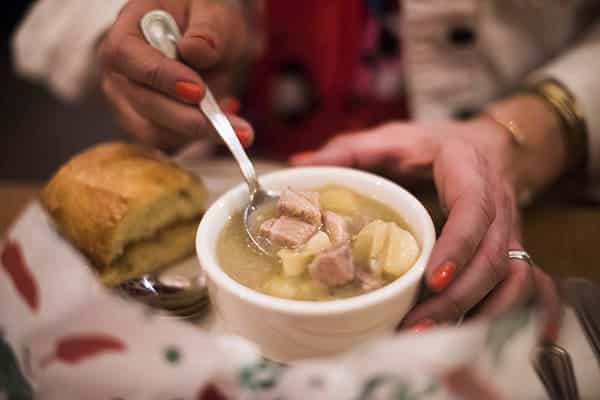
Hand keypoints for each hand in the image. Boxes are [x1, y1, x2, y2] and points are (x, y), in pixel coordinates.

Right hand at [99, 0, 253, 150]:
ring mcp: (128, 103)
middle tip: (235, 129)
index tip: (198, 91)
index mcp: (126, 33)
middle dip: (191, 119)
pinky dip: (199, 140)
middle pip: (145, 104)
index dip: (162, 78)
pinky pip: (169, 143)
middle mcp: (119, 73)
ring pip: (156, 132)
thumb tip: (195, 51)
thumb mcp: (210, 9)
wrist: (202, 37)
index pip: (128, 57)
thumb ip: (207, 27)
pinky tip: (225, 123)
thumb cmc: (200, 18)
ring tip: (238, 125)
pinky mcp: (146, 125)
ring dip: (199, 134)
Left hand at [290, 113, 563, 328]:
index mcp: (466, 168)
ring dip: (479, 313)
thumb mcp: (391, 138)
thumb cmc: (432, 144)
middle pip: (492, 257)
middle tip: (417, 328)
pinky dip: (499, 315)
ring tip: (433, 338)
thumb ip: (347, 150)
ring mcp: (510, 228)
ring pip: (511, 278)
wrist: (486, 145)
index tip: (432, 279)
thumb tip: (298, 164)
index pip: (473, 208)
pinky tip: (467, 335)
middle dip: (458, 298)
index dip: (458, 245)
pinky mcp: (511, 249)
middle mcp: (497, 201)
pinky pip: (522, 287)